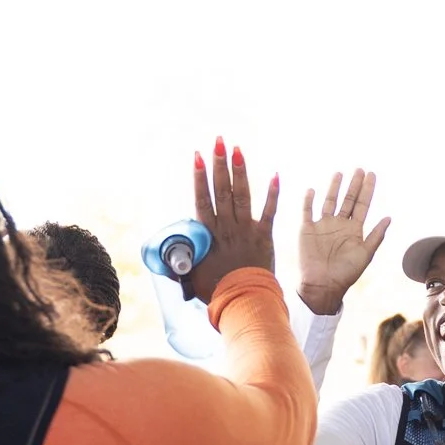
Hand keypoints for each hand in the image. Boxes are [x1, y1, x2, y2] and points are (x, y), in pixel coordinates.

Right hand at [184, 140, 278, 304]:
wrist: (243, 303)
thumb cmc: (215, 292)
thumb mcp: (191, 276)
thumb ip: (182, 263)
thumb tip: (170, 259)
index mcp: (208, 234)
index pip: (202, 198)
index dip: (200, 176)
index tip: (198, 156)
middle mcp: (227, 227)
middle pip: (222, 190)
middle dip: (219, 164)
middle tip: (219, 141)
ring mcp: (246, 230)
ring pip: (242, 195)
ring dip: (240, 171)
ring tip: (238, 149)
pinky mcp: (264, 237)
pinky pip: (270, 212)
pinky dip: (273, 194)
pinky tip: (275, 175)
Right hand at [296, 167, 390, 316]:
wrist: (322, 286)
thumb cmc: (346, 274)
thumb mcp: (365, 254)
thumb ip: (376, 236)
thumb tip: (389, 217)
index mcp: (354, 230)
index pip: (363, 205)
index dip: (367, 189)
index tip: (372, 174)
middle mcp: (339, 225)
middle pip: (348, 199)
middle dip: (354, 184)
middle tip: (359, 169)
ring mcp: (323, 226)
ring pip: (329, 201)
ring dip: (334, 188)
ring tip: (339, 173)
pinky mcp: (307, 230)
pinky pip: (307, 211)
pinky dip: (308, 200)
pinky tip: (311, 190)